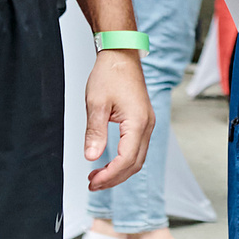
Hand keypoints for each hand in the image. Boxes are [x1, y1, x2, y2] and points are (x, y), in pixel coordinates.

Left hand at [83, 51, 154, 191]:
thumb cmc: (110, 74)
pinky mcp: (142, 121)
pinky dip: (124, 160)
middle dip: (114, 178)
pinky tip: (109, 161)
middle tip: (93, 183)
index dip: (110, 175)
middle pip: (135, 163)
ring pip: (137, 158)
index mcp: (137, 122)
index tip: (93, 181)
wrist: (120, 55)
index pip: (126, 159)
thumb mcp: (96, 104)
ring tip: (98, 176)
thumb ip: (95, 132)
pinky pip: (137, 148)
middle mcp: (147, 124)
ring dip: (119, 171)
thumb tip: (91, 156)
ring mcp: (147, 123)